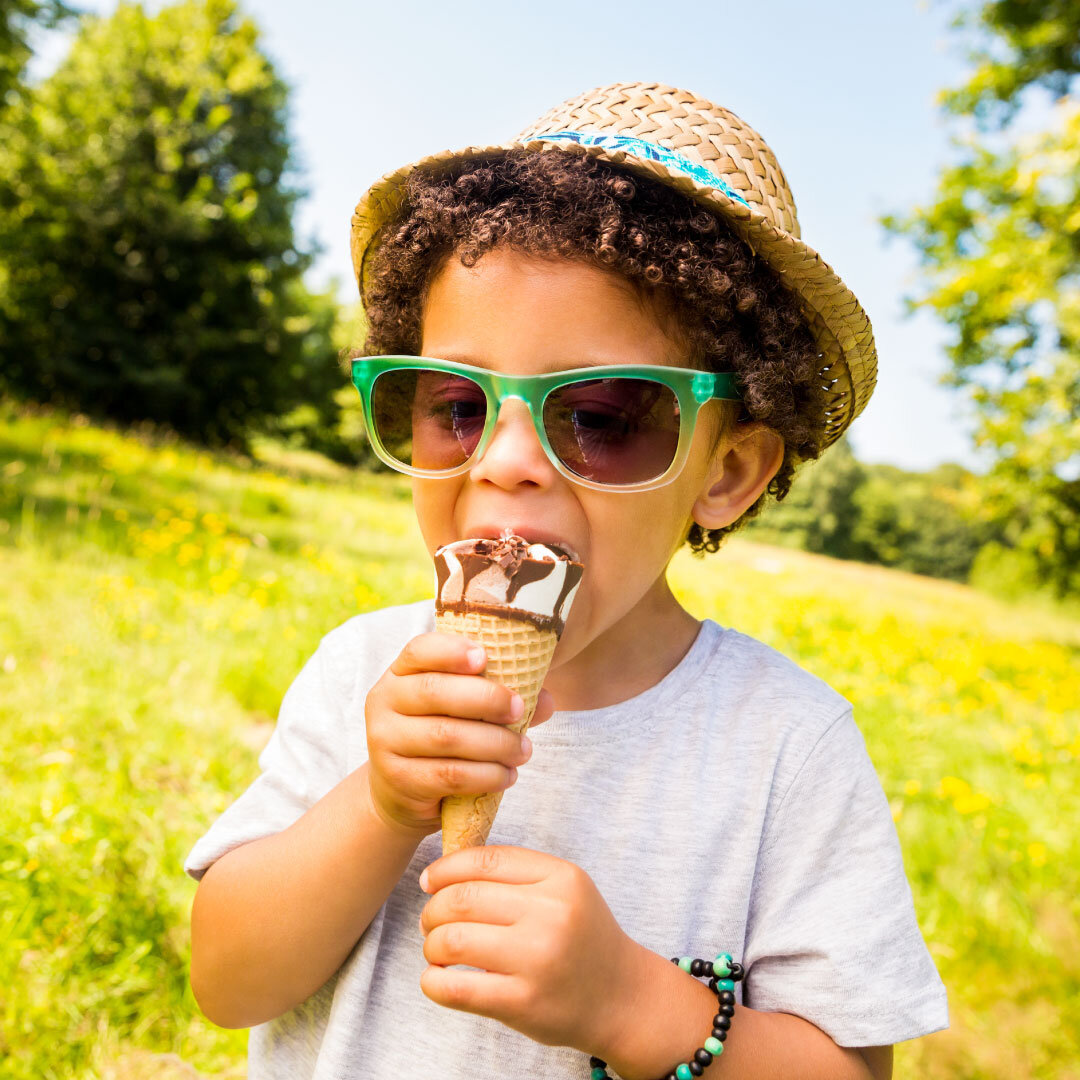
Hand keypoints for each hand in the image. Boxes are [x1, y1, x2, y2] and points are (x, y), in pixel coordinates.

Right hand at [364, 632, 555, 836]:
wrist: (400, 791)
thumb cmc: (442, 734)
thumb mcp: (463, 710)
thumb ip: (501, 698)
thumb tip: (548, 700)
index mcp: (401, 672)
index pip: (420, 650)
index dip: (452, 650)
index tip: (485, 657)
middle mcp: (385, 701)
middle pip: (434, 691)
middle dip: (486, 699)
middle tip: (519, 710)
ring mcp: (385, 741)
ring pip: (446, 736)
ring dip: (495, 743)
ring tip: (523, 750)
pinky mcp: (398, 779)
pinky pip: (449, 774)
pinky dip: (486, 775)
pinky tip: (507, 775)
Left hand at [418, 845, 643, 1054]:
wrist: (623, 997)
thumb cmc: (582, 938)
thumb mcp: (565, 889)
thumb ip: (516, 874)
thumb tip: (442, 873)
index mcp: (561, 878)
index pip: (484, 860)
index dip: (445, 869)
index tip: (430, 881)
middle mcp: (551, 914)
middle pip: (462, 899)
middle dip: (434, 910)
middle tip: (432, 922)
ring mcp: (538, 959)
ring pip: (453, 940)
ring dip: (432, 945)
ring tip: (438, 950)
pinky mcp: (524, 1002)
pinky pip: (456, 988)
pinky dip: (433, 982)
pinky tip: (437, 978)